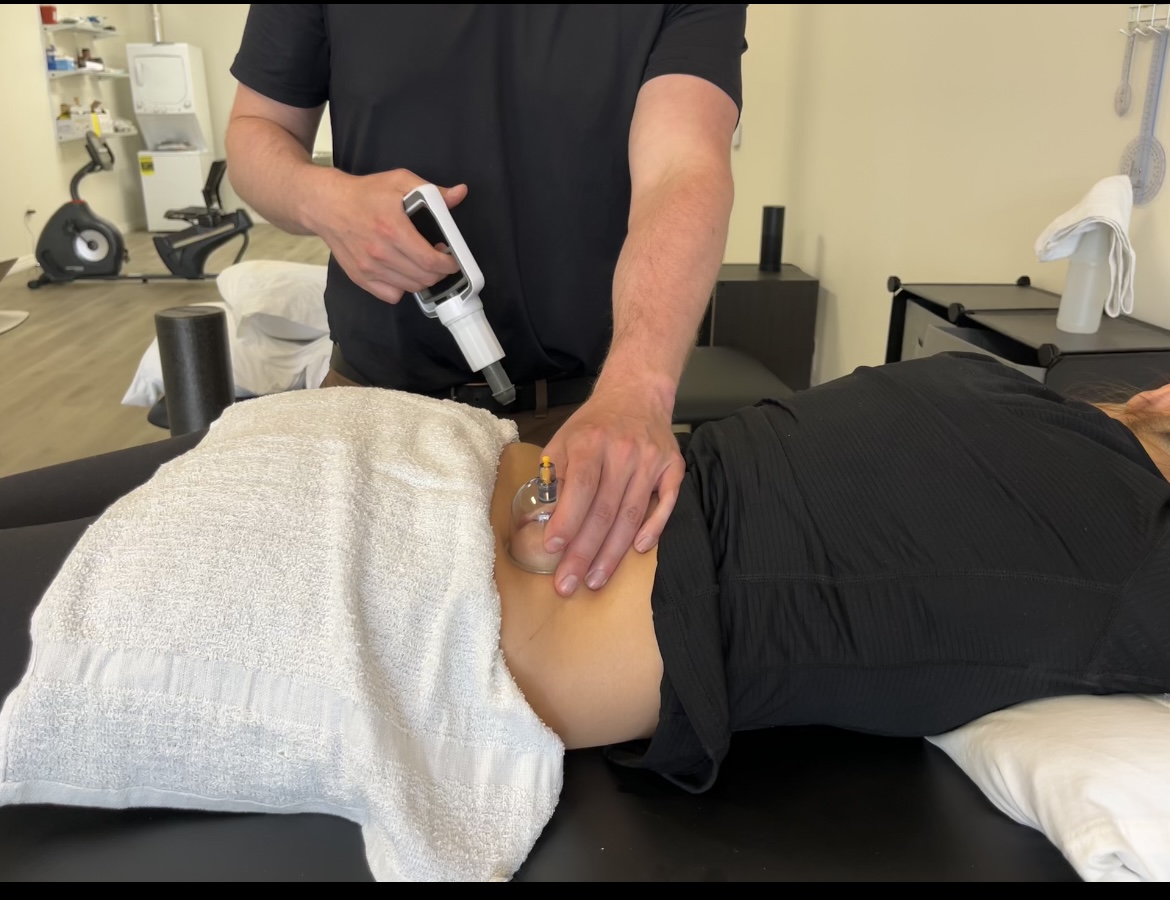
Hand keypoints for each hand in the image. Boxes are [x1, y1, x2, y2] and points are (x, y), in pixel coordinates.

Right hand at [312, 168, 468, 303]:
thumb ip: (432, 191)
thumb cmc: (364, 193)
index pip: (430, 260)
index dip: (448, 264)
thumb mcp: (399, 181)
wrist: (326, 205)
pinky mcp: (360, 277)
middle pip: (423, 277)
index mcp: (393, 228)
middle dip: (439, 272)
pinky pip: (391, 296)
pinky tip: (402, 272)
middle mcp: (380, 252)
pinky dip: (401, 288)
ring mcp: (369, 268)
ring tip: (422, 265)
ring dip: (422, 279)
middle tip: (439, 261)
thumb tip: (459, 194)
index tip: (452, 260)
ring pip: (410, 288)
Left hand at [541, 382, 684, 596]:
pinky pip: (665, 503)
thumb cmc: (593, 425)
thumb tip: (545, 517)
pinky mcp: (673, 467)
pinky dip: (654, 528)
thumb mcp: (563, 440)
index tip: (553, 549)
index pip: (579, 488)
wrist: (637, 394)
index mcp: (590, 443)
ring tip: (595, 580)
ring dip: (612, 553)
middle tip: (569, 584)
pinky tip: (638, 550)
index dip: (567, 521)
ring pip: (630, 516)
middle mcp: (623, 453)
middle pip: (604, 512)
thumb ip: (554, 476)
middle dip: (584, 553)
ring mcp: (651, 461)